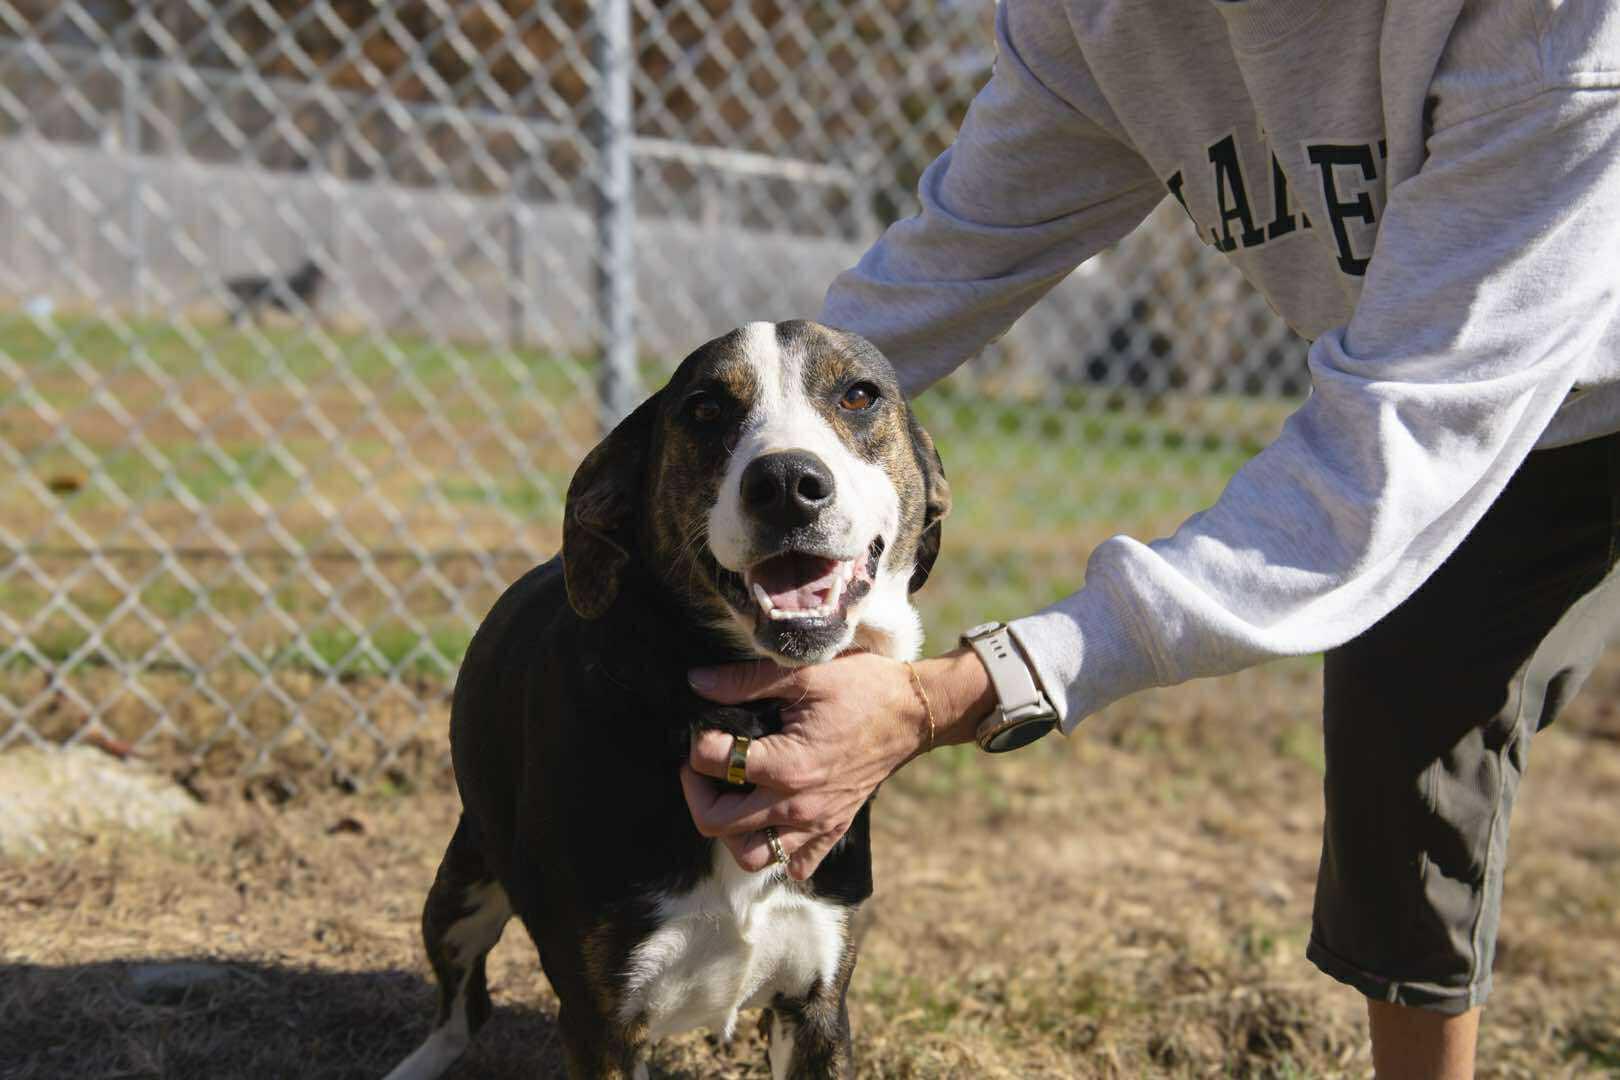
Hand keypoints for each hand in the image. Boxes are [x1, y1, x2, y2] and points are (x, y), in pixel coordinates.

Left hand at [682, 648, 994, 878]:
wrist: (914, 713)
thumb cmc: (862, 688)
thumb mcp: (803, 674)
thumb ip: (745, 681)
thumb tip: (696, 682)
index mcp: (787, 765)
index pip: (715, 764)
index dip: (699, 741)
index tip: (707, 726)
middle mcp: (797, 805)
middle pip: (717, 823)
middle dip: (697, 791)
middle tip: (702, 765)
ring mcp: (816, 824)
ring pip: (750, 856)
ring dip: (730, 830)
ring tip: (732, 796)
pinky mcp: (832, 831)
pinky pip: (794, 865)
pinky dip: (776, 850)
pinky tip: (770, 818)